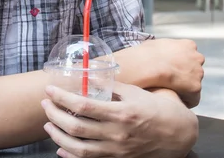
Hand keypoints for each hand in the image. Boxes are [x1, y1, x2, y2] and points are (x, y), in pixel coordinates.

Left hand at [41, 82, 198, 157]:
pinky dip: (71, 156)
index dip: (62, 97)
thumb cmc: (155, 108)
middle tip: (46, 105)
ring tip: (48, 125)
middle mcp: (117, 134)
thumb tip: (87, 75)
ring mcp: (117, 151)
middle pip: (76, 127)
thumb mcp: (134, 92)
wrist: (177, 134)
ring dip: (58, 136)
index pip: (83, 106)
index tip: (50, 90)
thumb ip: (110, 86)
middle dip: (55, 115)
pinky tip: (61, 148)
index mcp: (122, 113)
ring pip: (78, 148)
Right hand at [116, 39, 204, 107]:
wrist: (147, 65)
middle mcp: (197, 57)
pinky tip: (172, 99)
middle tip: (170, 80)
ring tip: (169, 91)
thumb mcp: (154, 44)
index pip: (189, 56)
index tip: (170, 69)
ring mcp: (198, 72)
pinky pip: (192, 98)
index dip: (179, 64)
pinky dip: (183, 100)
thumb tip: (157, 53)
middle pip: (194, 69)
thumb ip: (163, 49)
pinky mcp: (195, 87)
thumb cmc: (146, 54)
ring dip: (184, 88)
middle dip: (185, 75)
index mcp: (188, 45)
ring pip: (193, 84)